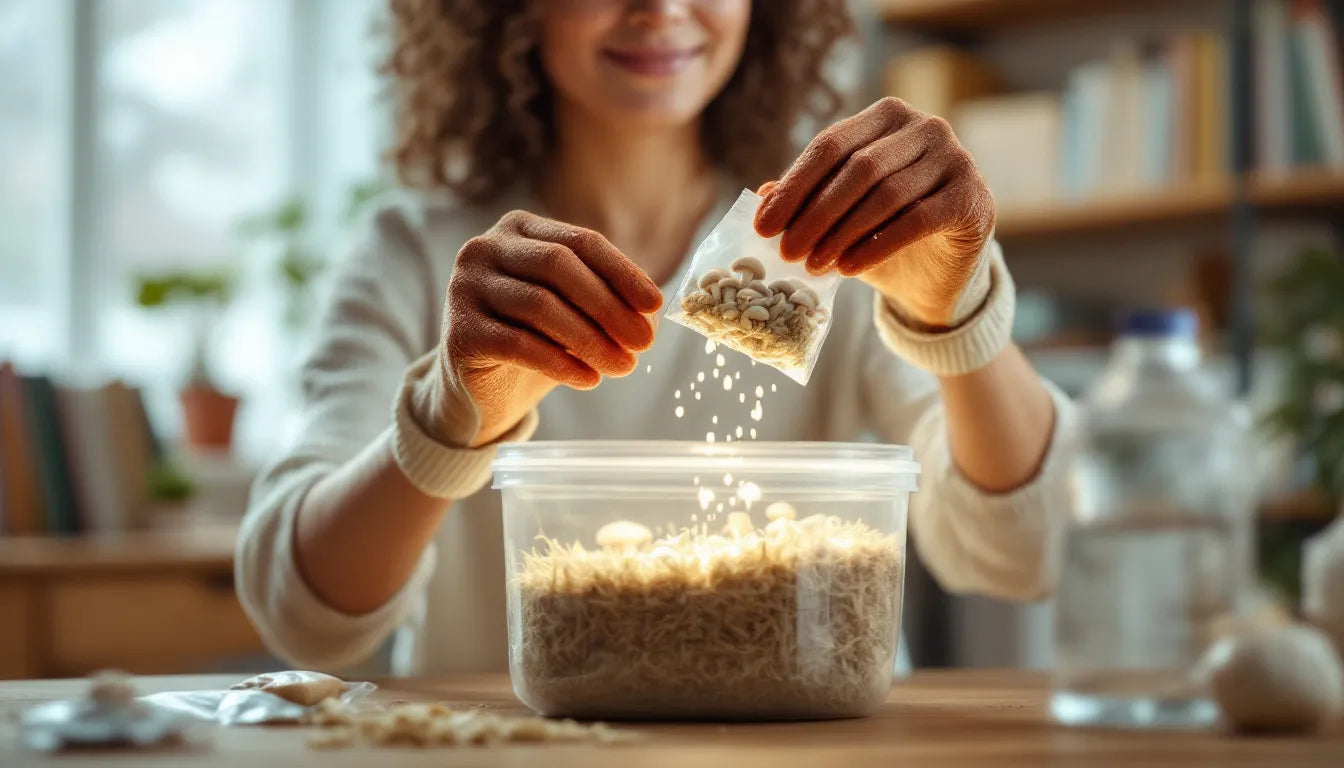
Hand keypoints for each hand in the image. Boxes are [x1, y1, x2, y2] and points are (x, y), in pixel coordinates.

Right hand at [426, 211, 661, 446]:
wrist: (482, 385)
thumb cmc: (536, 337)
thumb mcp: (576, 311)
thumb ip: (611, 301)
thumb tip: (651, 315)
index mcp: (519, 229)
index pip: (580, 241)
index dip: (622, 272)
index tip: (654, 304)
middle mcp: (485, 248)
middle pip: (558, 266)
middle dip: (608, 306)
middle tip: (644, 343)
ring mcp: (465, 287)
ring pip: (540, 306)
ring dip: (591, 340)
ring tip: (624, 366)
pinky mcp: (459, 331)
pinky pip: (518, 344)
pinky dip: (561, 363)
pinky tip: (590, 379)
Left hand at [754, 97, 995, 328]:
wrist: (938, 272)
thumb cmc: (881, 233)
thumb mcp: (839, 214)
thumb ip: (807, 197)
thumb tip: (762, 195)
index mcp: (887, 116)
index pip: (830, 144)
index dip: (793, 186)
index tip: (763, 225)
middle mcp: (926, 126)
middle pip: (857, 168)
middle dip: (815, 214)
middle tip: (786, 252)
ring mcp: (956, 158)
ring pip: (886, 194)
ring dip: (842, 233)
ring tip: (813, 265)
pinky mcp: (973, 197)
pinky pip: (917, 220)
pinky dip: (876, 246)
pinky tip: (848, 269)